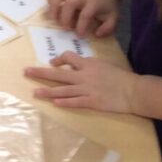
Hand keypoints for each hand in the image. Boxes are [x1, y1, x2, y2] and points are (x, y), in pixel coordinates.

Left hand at [24, 52, 138, 113]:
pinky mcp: (92, 102)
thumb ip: (89, 64)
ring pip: (63, 90)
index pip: (68, 57)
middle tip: (26, 72)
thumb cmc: (121, 77)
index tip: (52, 63)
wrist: (134, 91)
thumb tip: (78, 64)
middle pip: (58, 74)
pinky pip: (75, 102)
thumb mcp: (104, 64)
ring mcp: (87, 90)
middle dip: (40, 73)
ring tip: (35, 93)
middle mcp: (84, 76)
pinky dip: (64, 102)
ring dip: (47, 91)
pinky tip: (54, 103)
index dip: (58, 59)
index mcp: (88, 64)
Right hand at [45, 0, 119, 36]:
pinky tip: (50, 8)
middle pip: (69, 4)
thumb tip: (97, 34)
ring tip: (52, 18)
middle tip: (65, 29)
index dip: (81, 26)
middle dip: (65, 18)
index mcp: (93, 3)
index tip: (80, 35)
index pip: (85, 14)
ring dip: (53, 6)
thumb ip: (107, 28)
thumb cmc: (107, 6)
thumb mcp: (113, 17)